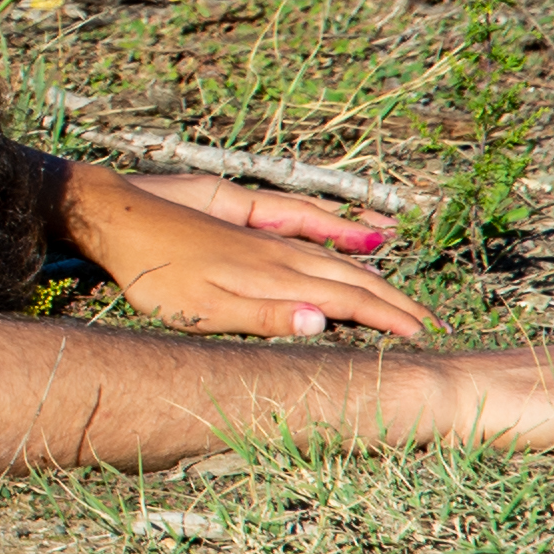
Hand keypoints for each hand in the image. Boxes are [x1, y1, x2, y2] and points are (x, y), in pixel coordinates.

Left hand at [73, 169, 431, 341]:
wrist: (120, 216)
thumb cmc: (154, 274)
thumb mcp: (201, 309)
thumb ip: (263, 317)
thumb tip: (322, 322)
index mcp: (274, 277)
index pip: (347, 300)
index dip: (387, 319)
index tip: (424, 337)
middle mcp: (279, 254)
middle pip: (351, 277)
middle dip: (393, 300)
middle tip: (433, 323)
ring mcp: (265, 239)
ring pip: (334, 258)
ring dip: (374, 276)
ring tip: (403, 296)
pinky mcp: (249, 228)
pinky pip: (312, 239)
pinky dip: (342, 247)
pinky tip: (352, 249)